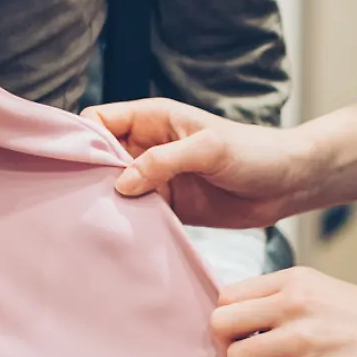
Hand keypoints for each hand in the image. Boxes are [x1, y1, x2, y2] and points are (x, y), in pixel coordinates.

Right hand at [81, 97, 305, 228]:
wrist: (286, 184)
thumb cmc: (253, 152)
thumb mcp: (209, 148)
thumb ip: (165, 161)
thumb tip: (121, 183)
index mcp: (153, 118)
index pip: (101, 119)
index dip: (83, 137)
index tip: (70, 166)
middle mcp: (149, 145)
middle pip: (102, 157)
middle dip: (87, 176)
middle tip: (72, 204)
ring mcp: (158, 177)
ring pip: (116, 188)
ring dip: (106, 204)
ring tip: (90, 225)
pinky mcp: (169, 206)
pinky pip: (138, 214)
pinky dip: (128, 224)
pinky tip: (117, 239)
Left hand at [211, 266, 356, 356]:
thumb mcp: (325, 292)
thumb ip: (285, 300)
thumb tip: (243, 324)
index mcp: (295, 278)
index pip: (228, 294)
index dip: (231, 321)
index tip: (248, 336)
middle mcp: (293, 303)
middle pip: (220, 323)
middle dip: (229, 346)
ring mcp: (302, 339)